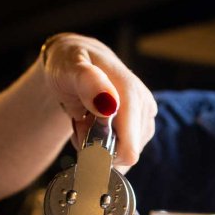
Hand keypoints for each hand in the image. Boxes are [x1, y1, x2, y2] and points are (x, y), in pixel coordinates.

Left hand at [41, 33, 156, 168]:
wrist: (77, 60)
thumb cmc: (69, 65)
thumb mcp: (68, 68)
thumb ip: (87, 82)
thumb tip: (110, 105)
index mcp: (130, 93)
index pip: (128, 150)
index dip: (101, 154)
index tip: (81, 134)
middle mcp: (144, 106)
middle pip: (124, 155)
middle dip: (99, 147)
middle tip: (81, 122)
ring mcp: (146, 117)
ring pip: (123, 154)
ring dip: (101, 145)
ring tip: (87, 119)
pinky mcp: (143, 125)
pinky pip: (124, 150)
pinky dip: (107, 144)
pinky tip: (95, 124)